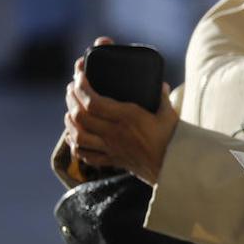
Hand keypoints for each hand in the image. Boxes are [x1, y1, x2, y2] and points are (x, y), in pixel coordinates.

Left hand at [64, 37, 179, 183]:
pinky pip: (86, 155)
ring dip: (70, 122)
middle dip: (71, 99)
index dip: (81, 88)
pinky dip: (76, 145)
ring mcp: (110, 148)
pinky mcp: (112, 160)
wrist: (173, 167)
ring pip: (78, 136)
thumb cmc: (172, 139)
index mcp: (127, 118)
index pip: (93, 102)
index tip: (79, 76)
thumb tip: (161, 84)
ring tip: (69, 110)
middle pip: (80, 116)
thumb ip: (162, 97)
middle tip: (72, 88)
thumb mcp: (169, 114)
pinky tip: (74, 136)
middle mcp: (114, 133)